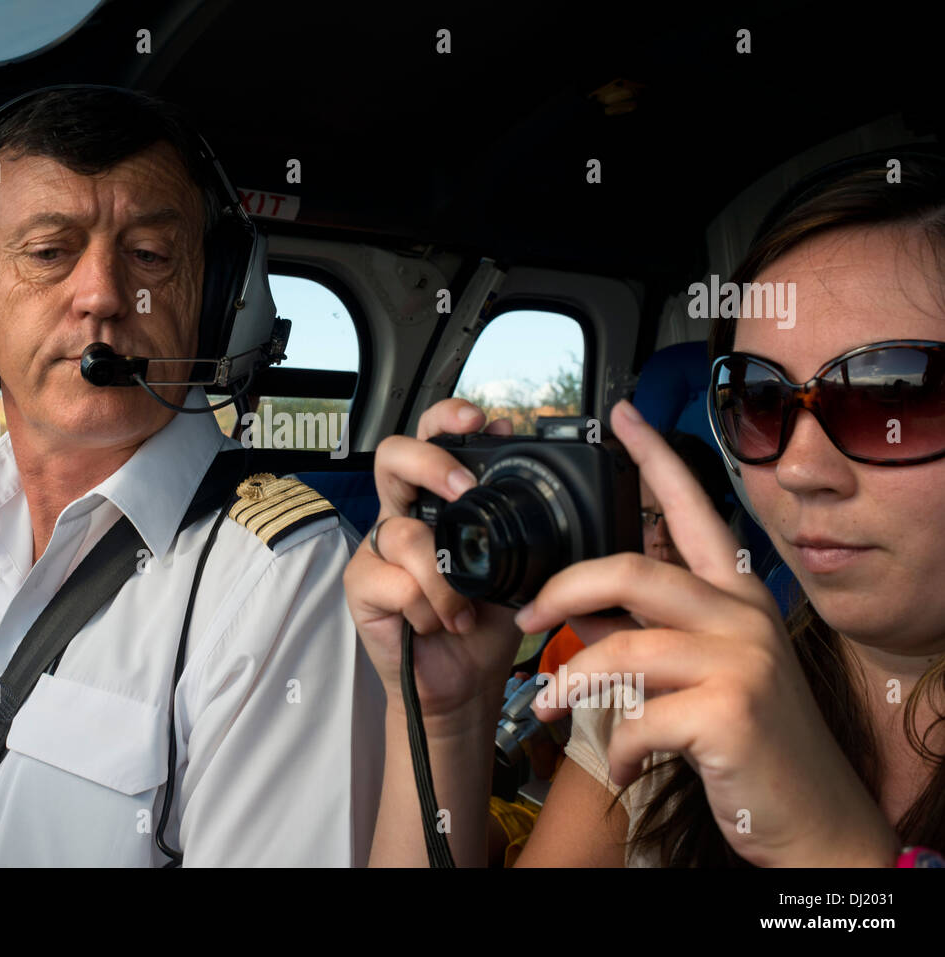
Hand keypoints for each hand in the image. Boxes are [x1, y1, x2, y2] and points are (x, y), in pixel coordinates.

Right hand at [343, 398, 522, 726]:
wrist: (463, 683)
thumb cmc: (484, 622)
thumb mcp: (516, 567)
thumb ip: (517, 519)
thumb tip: (529, 475)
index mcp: (438, 501)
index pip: (430, 438)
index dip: (447, 418)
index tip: (479, 419)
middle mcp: (403, 514)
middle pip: (392, 456)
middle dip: (431, 463)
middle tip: (464, 491)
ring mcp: (378, 550)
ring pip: (404, 533)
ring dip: (444, 580)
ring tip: (462, 612)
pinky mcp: (362, 586)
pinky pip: (395, 582)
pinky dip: (427, 608)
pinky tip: (439, 624)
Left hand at [520, 398, 899, 866]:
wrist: (815, 818)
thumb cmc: (751, 741)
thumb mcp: (704, 670)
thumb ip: (646, 629)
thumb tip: (580, 607)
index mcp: (734, 596)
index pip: (690, 510)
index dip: (656, 458)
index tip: (622, 417)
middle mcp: (743, 616)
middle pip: (631, 571)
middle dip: (564, 591)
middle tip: (529, 619)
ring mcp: (741, 661)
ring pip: (620, 649)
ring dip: (571, 684)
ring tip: (551, 709)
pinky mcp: (730, 713)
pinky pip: (637, 720)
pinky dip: (617, 750)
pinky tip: (625, 768)